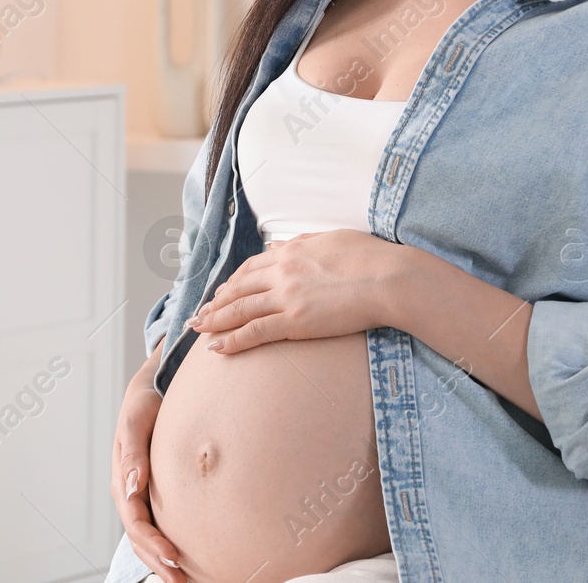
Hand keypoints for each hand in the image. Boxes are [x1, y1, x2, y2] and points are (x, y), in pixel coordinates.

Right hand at [114, 345, 187, 582]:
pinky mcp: (153, 494)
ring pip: (146, 538)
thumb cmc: (143, 406)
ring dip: (161, 560)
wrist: (150, 393)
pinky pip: (157, 525)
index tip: (175, 557)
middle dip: (158, 561)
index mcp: (122, 482)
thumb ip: (133, 454)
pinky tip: (185, 559)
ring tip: (183, 581)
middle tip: (181, 581)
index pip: (136, 522)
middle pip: (140, 538)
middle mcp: (129, 494)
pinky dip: (166, 546)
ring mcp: (140, 496)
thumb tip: (133, 487)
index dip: (154, 543)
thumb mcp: (136, 423)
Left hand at [186, 230, 401, 353]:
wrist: (388, 278)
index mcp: (292, 250)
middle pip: (238, 288)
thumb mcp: (331, 239)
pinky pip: (254, 331)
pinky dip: (232, 339)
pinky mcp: (294, 321)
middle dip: (216, 302)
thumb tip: (274, 247)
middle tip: (200, 314)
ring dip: (215, 320)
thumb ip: (300, 242)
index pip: (251, 267)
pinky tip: (216, 348)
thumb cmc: (370, 258)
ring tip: (199, 329)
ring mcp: (286, 296)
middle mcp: (282, 271)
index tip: (222, 291)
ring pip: (239, 309)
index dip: (232, 281)